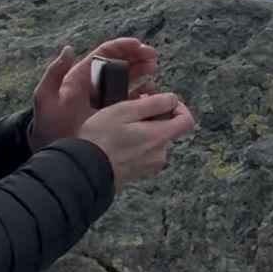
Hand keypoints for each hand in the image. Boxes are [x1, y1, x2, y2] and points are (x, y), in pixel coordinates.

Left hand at [28, 36, 161, 148]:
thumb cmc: (46, 122)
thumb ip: (55, 72)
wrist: (52, 148)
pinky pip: (130, 100)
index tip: (138, 45)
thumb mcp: (45, 96)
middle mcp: (95, 84)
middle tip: (152, 56)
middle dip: (137, 56)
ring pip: (127, 79)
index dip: (122, 47)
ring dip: (142, 71)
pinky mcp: (112, 113)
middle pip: (120, 63)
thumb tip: (69, 49)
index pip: (104, 53)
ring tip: (153, 70)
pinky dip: (142, 94)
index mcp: (82, 75)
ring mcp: (105, 98)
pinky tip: (151, 92)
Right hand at [76, 92, 197, 187]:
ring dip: (142, 130)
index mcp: (159, 137)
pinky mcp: (138, 172)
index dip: (179, 107)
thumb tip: (173, 99)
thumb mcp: (124, 110)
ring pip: (154, 140)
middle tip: (130, 110)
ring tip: (119, 126)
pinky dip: (135, 143)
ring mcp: (149, 165)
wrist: (85, 170)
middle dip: (153, 117)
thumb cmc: (101, 138)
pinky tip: (117, 141)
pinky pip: (143, 152)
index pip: (187, 121)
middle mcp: (159, 154)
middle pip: (168, 129)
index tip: (163, 102)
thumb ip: (153, 103)